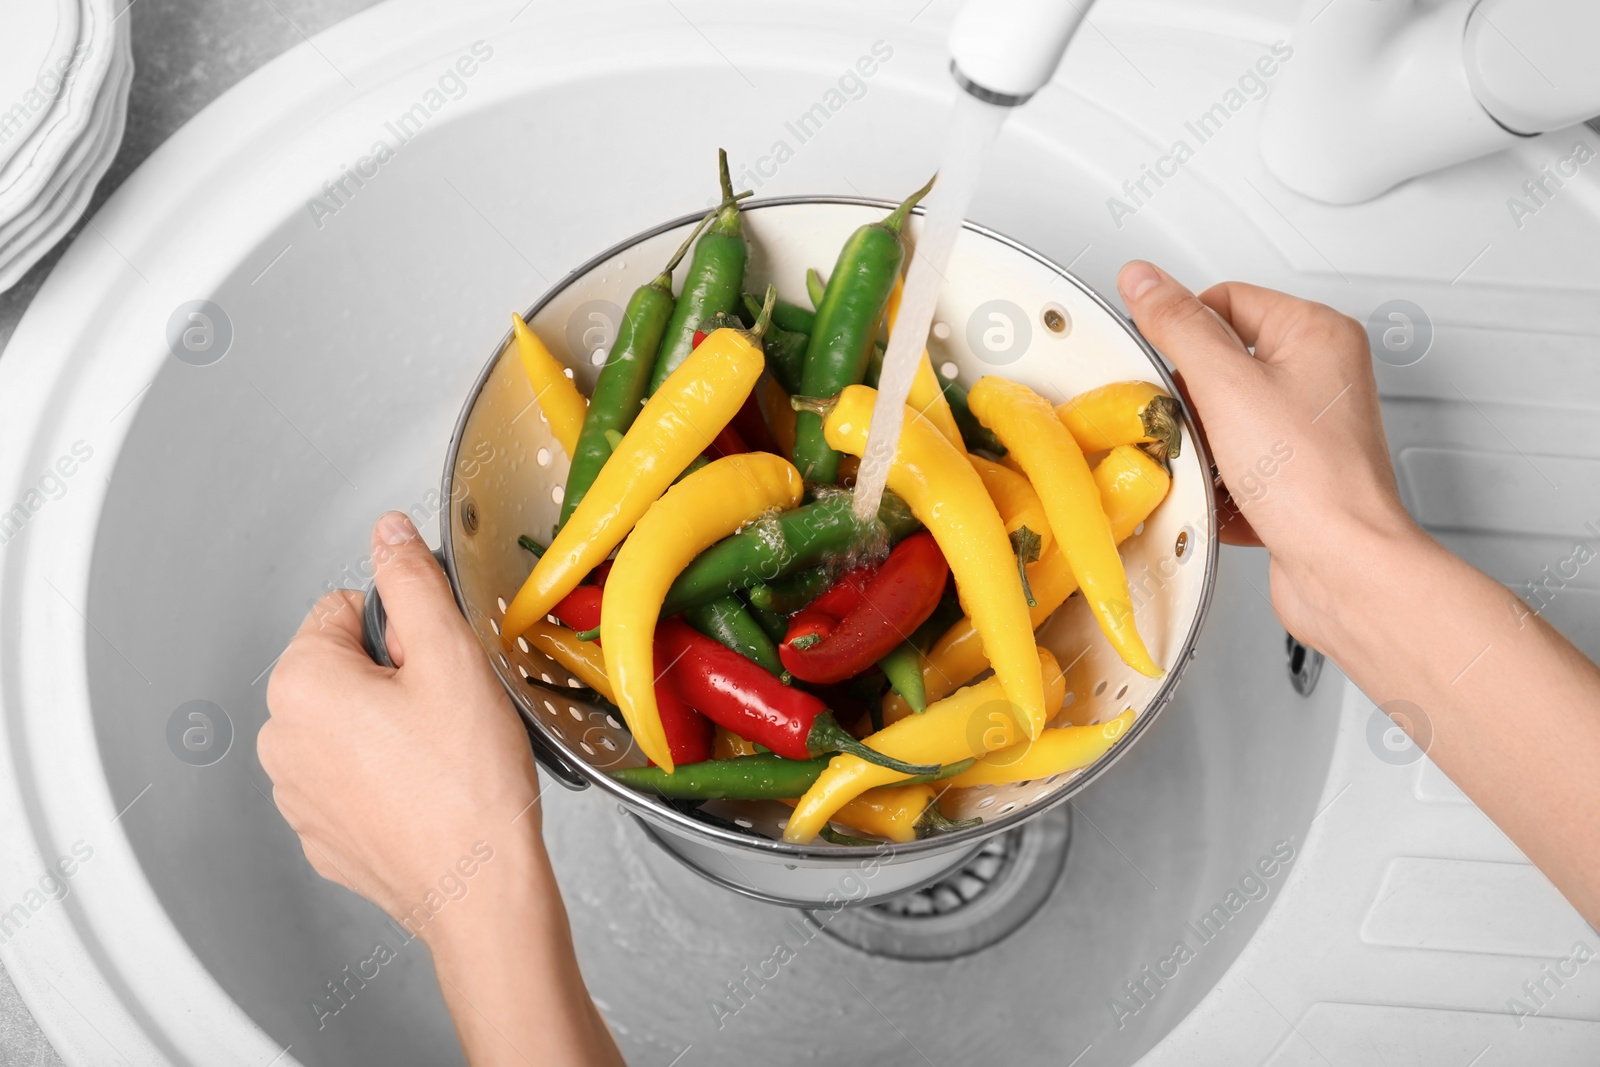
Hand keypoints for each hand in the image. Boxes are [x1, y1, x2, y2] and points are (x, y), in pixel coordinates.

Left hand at [259, 511, 543, 939]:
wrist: (480, 889)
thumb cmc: (467, 786)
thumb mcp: (451, 657)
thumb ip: (412, 581)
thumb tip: (388, 532)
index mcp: (301, 684)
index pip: (347, 608)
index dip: (406, 630)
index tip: (436, 666)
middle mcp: (281, 739)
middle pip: (345, 667)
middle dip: (395, 679)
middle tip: (446, 714)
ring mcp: (296, 795)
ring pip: (350, 725)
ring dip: (390, 729)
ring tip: (442, 758)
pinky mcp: (322, 836)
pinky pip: (354, 779)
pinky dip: (387, 779)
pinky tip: (429, 793)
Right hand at [1116, 261, 1419, 654]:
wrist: (1344, 566)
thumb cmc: (1313, 481)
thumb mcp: (1226, 386)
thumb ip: (1179, 326)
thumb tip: (1145, 279)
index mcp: (1316, 334)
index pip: (1225, 300)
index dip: (1181, 329)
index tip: (1154, 355)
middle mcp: (1321, 376)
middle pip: (1222, 362)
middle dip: (1188, 396)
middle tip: (1180, 416)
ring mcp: (1310, 429)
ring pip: (1225, 418)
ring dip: (1199, 443)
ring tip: (1201, 461)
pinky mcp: (1296, 477)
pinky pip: (1236, 464)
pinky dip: (1216, 481)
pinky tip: (1216, 495)